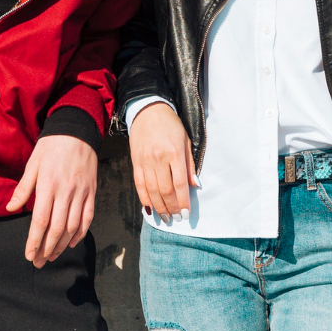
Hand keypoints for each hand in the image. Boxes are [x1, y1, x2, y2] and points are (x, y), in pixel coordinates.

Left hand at [7, 134, 97, 268]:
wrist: (78, 131)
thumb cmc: (51, 146)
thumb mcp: (33, 163)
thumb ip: (23, 188)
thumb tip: (11, 208)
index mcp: (48, 185)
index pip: (41, 220)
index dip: (34, 241)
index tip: (29, 255)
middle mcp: (66, 192)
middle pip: (57, 228)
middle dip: (46, 248)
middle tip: (38, 262)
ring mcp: (82, 193)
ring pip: (73, 226)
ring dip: (62, 245)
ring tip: (51, 256)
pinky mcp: (92, 192)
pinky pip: (88, 217)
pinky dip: (80, 233)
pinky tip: (71, 243)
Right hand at [129, 102, 198, 224]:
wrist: (148, 111)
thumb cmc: (171, 126)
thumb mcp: (186, 141)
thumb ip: (190, 164)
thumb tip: (195, 186)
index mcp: (174, 153)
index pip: (179, 183)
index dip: (183, 200)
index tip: (186, 213)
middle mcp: (158, 159)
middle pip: (165, 190)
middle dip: (171, 207)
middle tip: (176, 218)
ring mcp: (145, 161)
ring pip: (151, 190)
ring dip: (159, 207)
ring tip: (165, 217)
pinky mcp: (135, 162)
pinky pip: (139, 184)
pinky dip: (144, 198)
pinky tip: (149, 208)